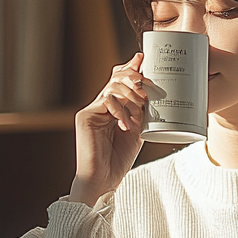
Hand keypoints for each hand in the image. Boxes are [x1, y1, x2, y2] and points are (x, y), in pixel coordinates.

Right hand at [70, 53, 147, 205]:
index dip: (130, 67)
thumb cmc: (119, 159)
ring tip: (140, 108)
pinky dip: (119, 109)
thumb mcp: (137, 131)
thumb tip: (152, 93)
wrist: (103, 179)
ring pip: (113, 87)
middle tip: (147, 86)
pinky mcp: (85, 116)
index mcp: (113, 108)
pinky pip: (105, 101)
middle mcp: (101, 106)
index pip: (120, 80)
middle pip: (116, 78)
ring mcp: (92, 110)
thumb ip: (142, 113)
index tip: (143, 58)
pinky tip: (125, 123)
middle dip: (134, 77)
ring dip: (131, 95)